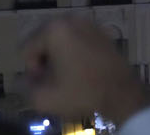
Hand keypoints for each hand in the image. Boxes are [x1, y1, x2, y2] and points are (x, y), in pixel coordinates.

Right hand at [23, 17, 149, 125]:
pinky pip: (77, 41)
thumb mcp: (45, 99)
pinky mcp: (101, 32)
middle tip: (56, 81)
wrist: (123, 94)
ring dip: (59, 58)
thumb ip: (26, 88)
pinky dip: (75, 54)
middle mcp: (69, 19)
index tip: (47, 84)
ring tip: (69, 77)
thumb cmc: (82, 94)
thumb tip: (27, 79)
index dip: (32, 71)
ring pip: (60, 41)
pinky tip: (82, 71)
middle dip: (45, 62)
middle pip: (43, 42)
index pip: (27, 50)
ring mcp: (88, 23)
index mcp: (53, 30)